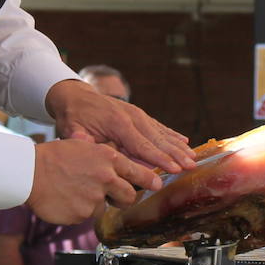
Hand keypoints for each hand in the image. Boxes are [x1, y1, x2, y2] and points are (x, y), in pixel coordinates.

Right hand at [26, 138, 164, 225]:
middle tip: (112, 196)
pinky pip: (85, 217)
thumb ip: (103, 156)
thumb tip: (117, 163)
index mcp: (108, 159)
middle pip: (129, 197)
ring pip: (103, 207)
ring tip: (74, 191)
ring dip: (93, 203)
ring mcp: (94, 199)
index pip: (137, 172)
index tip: (157, 185)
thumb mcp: (83, 146)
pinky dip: (78, 211)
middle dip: (124, 198)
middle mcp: (106, 179)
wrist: (29, 172)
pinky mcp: (82, 215)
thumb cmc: (54, 156)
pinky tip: (66, 199)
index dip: (149, 180)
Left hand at [45, 79, 194, 173]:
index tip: (175, 168)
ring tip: (193, 158)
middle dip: (175, 154)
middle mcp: (133, 117)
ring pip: (162, 133)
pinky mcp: (139, 115)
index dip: (159, 159)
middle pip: (157, 140)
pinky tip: (185, 141)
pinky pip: (158, 127)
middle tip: (191, 166)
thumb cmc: (73, 116)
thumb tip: (83, 145)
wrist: (75, 95)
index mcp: (118, 123)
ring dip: (178, 146)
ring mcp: (138, 115)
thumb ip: (79, 139)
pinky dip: (172, 135)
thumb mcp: (71, 128)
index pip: (142, 145)